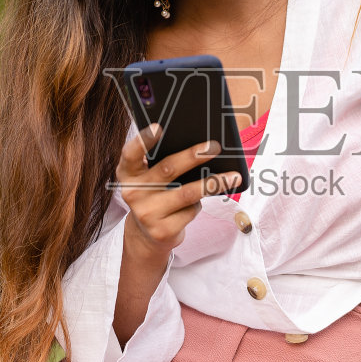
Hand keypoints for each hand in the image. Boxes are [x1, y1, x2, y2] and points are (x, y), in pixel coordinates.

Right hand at [115, 124, 239, 256]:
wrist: (147, 234)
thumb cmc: (156, 195)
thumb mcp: (153, 177)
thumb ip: (165, 160)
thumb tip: (202, 144)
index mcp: (127, 173)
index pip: (131, 153)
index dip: (143, 140)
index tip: (159, 127)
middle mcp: (132, 192)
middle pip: (167, 169)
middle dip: (193, 156)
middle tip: (214, 146)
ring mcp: (146, 213)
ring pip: (187, 193)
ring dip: (213, 183)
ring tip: (233, 176)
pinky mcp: (162, 230)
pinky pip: (190, 211)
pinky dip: (198, 205)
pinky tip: (198, 203)